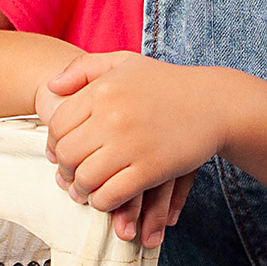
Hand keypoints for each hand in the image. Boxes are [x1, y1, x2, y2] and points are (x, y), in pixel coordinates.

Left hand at [41, 53, 228, 240]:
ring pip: (86, 178)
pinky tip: (108, 199)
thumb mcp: (125, 63)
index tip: (61, 154)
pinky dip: (104, 202)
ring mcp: (131, 143)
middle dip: (65, 170)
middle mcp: (113, 115)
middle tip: (71, 177)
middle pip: (67, 154)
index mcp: (103, 90)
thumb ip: (84, 69)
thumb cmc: (168, 83)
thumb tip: (52, 88)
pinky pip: (112, 194)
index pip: (58, 124)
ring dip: (82, 190)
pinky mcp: (151, 168)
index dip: (54, 143)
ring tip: (86, 191)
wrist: (215, 103)